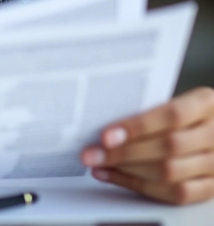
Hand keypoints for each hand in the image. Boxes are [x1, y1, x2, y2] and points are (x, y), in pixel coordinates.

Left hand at [80, 87, 213, 203]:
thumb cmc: (190, 110)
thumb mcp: (179, 98)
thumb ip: (151, 107)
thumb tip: (108, 119)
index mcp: (205, 104)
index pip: (171, 116)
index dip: (137, 127)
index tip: (105, 135)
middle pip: (167, 148)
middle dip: (123, 153)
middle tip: (91, 153)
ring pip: (170, 174)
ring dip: (127, 171)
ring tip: (99, 164)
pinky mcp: (212, 187)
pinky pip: (176, 194)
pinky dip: (140, 186)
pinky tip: (115, 176)